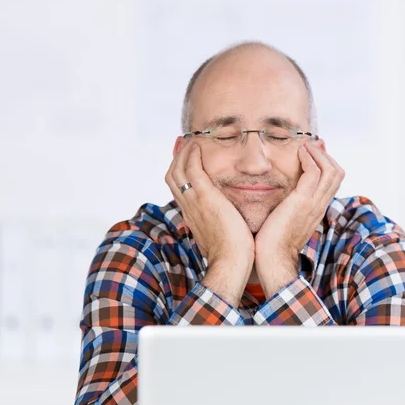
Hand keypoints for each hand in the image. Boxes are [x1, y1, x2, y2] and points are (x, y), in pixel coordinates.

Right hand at [165, 140, 254, 305]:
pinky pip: (192, 169)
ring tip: (191, 141)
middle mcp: (188, 208)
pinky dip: (192, 155)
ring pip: (177, 170)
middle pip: (172, 177)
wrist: (231, 263)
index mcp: (192, 217)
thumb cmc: (233, 255)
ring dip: (183, 153)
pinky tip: (199, 146)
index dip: (180, 174)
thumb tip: (227, 224)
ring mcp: (195, 202)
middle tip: (184, 145)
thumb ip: (220, 227)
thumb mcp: (221, 238)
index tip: (186, 161)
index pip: (179, 191)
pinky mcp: (206, 198)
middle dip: (176, 159)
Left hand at [254, 142, 344, 297]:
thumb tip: (281, 198)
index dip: (326, 164)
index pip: (332, 182)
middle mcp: (320, 206)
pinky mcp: (303, 202)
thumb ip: (287, 209)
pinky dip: (309, 158)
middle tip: (310, 146)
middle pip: (338, 173)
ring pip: (331, 170)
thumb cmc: (272, 244)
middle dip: (325, 155)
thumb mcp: (284, 221)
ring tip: (304, 146)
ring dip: (318, 153)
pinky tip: (298, 153)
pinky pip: (314, 172)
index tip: (311, 153)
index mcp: (316, 210)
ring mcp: (314, 204)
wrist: (272, 260)